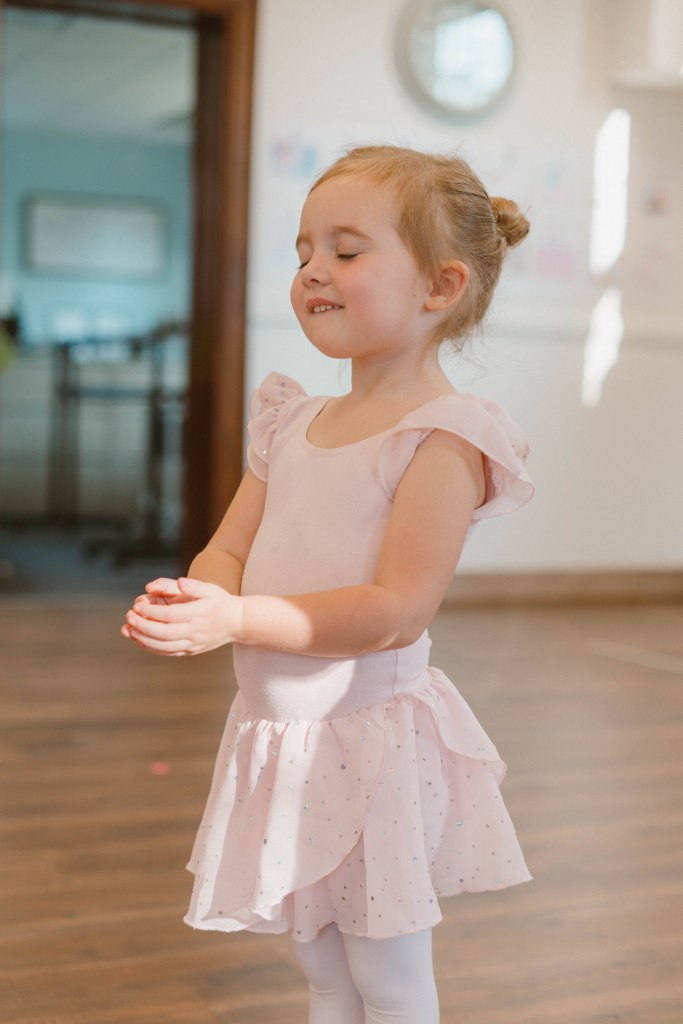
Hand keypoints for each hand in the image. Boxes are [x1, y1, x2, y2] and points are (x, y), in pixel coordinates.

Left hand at [120, 577, 242, 655]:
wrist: (237, 622)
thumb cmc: (220, 602)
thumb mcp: (210, 589)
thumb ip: (194, 585)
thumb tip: (180, 582)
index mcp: (199, 614)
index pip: (170, 615)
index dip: (152, 612)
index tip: (137, 605)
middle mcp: (195, 631)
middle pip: (165, 633)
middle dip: (144, 627)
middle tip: (128, 618)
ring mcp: (193, 643)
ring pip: (165, 646)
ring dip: (144, 640)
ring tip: (129, 630)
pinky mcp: (191, 650)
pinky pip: (169, 652)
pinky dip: (152, 648)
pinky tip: (140, 640)